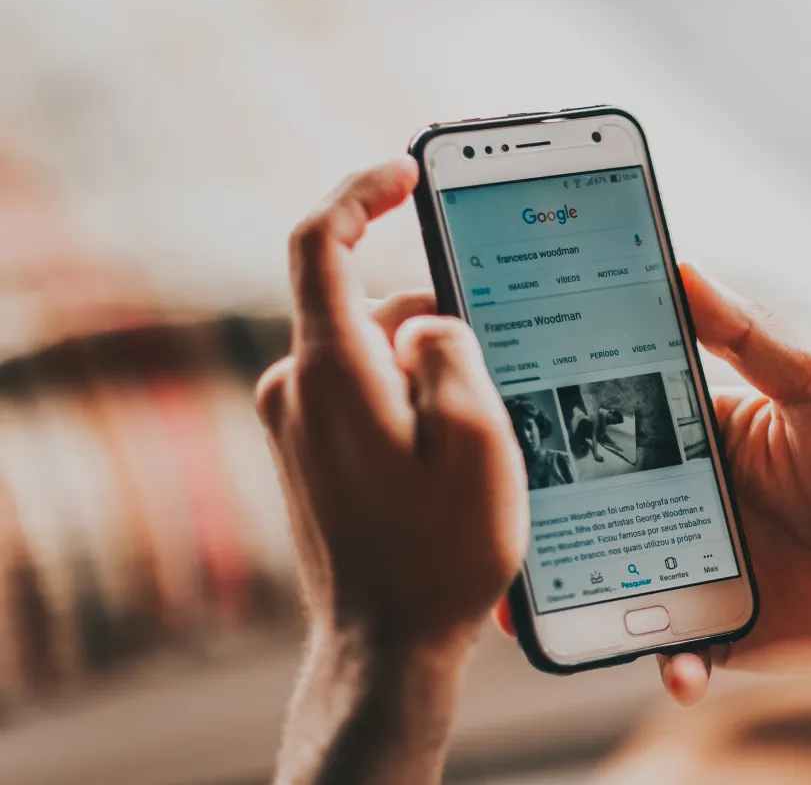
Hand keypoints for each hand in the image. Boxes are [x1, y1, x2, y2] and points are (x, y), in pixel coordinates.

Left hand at [258, 157, 527, 652]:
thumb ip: (452, 349)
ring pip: (376, 355)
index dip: (360, 191)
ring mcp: (298, 425)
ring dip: (433, 371)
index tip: (408, 171)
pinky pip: (368, 397)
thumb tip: (428, 318)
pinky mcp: (310, 457)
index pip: (318, 242)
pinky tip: (460, 459)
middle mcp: (296, 388)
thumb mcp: (478, 437)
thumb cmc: (441, 547)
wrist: (389, 645)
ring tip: (492, 436)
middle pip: (371, 306)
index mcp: (330, 369)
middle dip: (441, 318)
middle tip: (507, 365)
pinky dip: (414, 403)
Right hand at [496, 264, 810, 702]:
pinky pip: (676, 651)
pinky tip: (679, 670)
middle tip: (487, 510)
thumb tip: (686, 269)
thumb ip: (753, 339)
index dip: (555, 409)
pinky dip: (672, 664)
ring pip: (607, 582)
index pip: (610, 416)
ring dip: (568, 599)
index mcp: (696, 438)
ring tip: (531, 611)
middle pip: (587, 507)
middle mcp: (680, 503)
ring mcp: (691, 569)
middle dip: (532, 514)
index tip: (496, 395)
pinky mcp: (718, 629)